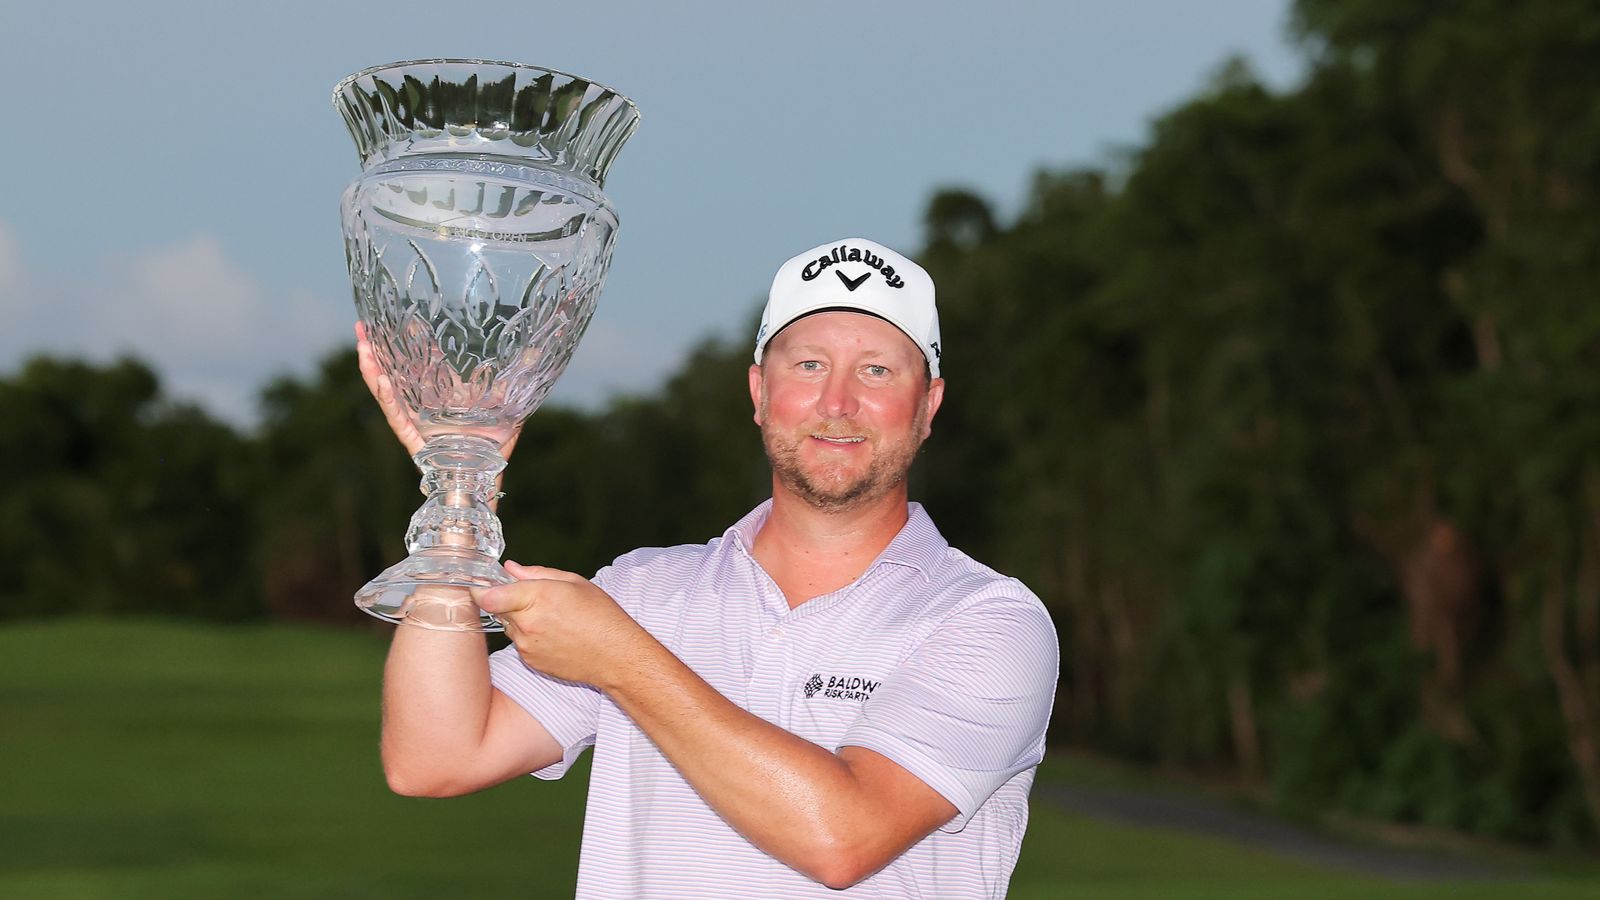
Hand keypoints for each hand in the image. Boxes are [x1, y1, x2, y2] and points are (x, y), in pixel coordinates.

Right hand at [356, 322, 523, 462]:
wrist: (485, 478)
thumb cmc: (494, 444)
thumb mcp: (506, 403)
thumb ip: (517, 378)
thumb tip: (538, 351)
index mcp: (438, 394)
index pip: (419, 361)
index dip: (407, 340)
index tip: (396, 317)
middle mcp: (421, 405)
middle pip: (392, 372)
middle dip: (375, 350)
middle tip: (362, 325)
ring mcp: (414, 422)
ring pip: (387, 392)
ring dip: (372, 370)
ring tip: (362, 347)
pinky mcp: (414, 439)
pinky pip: (398, 417)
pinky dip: (388, 399)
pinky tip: (381, 380)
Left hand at [473, 562, 649, 687]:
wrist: (615, 656)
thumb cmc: (601, 616)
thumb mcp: (574, 583)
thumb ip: (537, 574)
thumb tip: (510, 569)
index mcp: (537, 597)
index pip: (489, 596)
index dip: (480, 589)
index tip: (480, 584)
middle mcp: (527, 624)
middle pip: (498, 608)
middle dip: (510, 601)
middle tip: (537, 599)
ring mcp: (526, 646)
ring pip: (509, 626)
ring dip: (521, 619)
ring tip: (553, 619)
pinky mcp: (530, 661)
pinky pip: (520, 643)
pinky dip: (530, 636)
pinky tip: (555, 634)